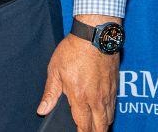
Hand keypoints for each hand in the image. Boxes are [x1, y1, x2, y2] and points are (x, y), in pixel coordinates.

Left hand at [37, 15, 120, 131]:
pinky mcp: (115, 86)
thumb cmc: (73, 51)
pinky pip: (114, 106)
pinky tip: (105, 114)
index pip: (83, 125)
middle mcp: (96, 99)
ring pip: (109, 118)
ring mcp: (108, 93)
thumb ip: (50, 93)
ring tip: (97, 129)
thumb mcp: (55, 70)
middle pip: (100, 127)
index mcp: (80, 97)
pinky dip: (110, 114)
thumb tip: (42, 110)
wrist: (96, 36)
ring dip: (103, 126)